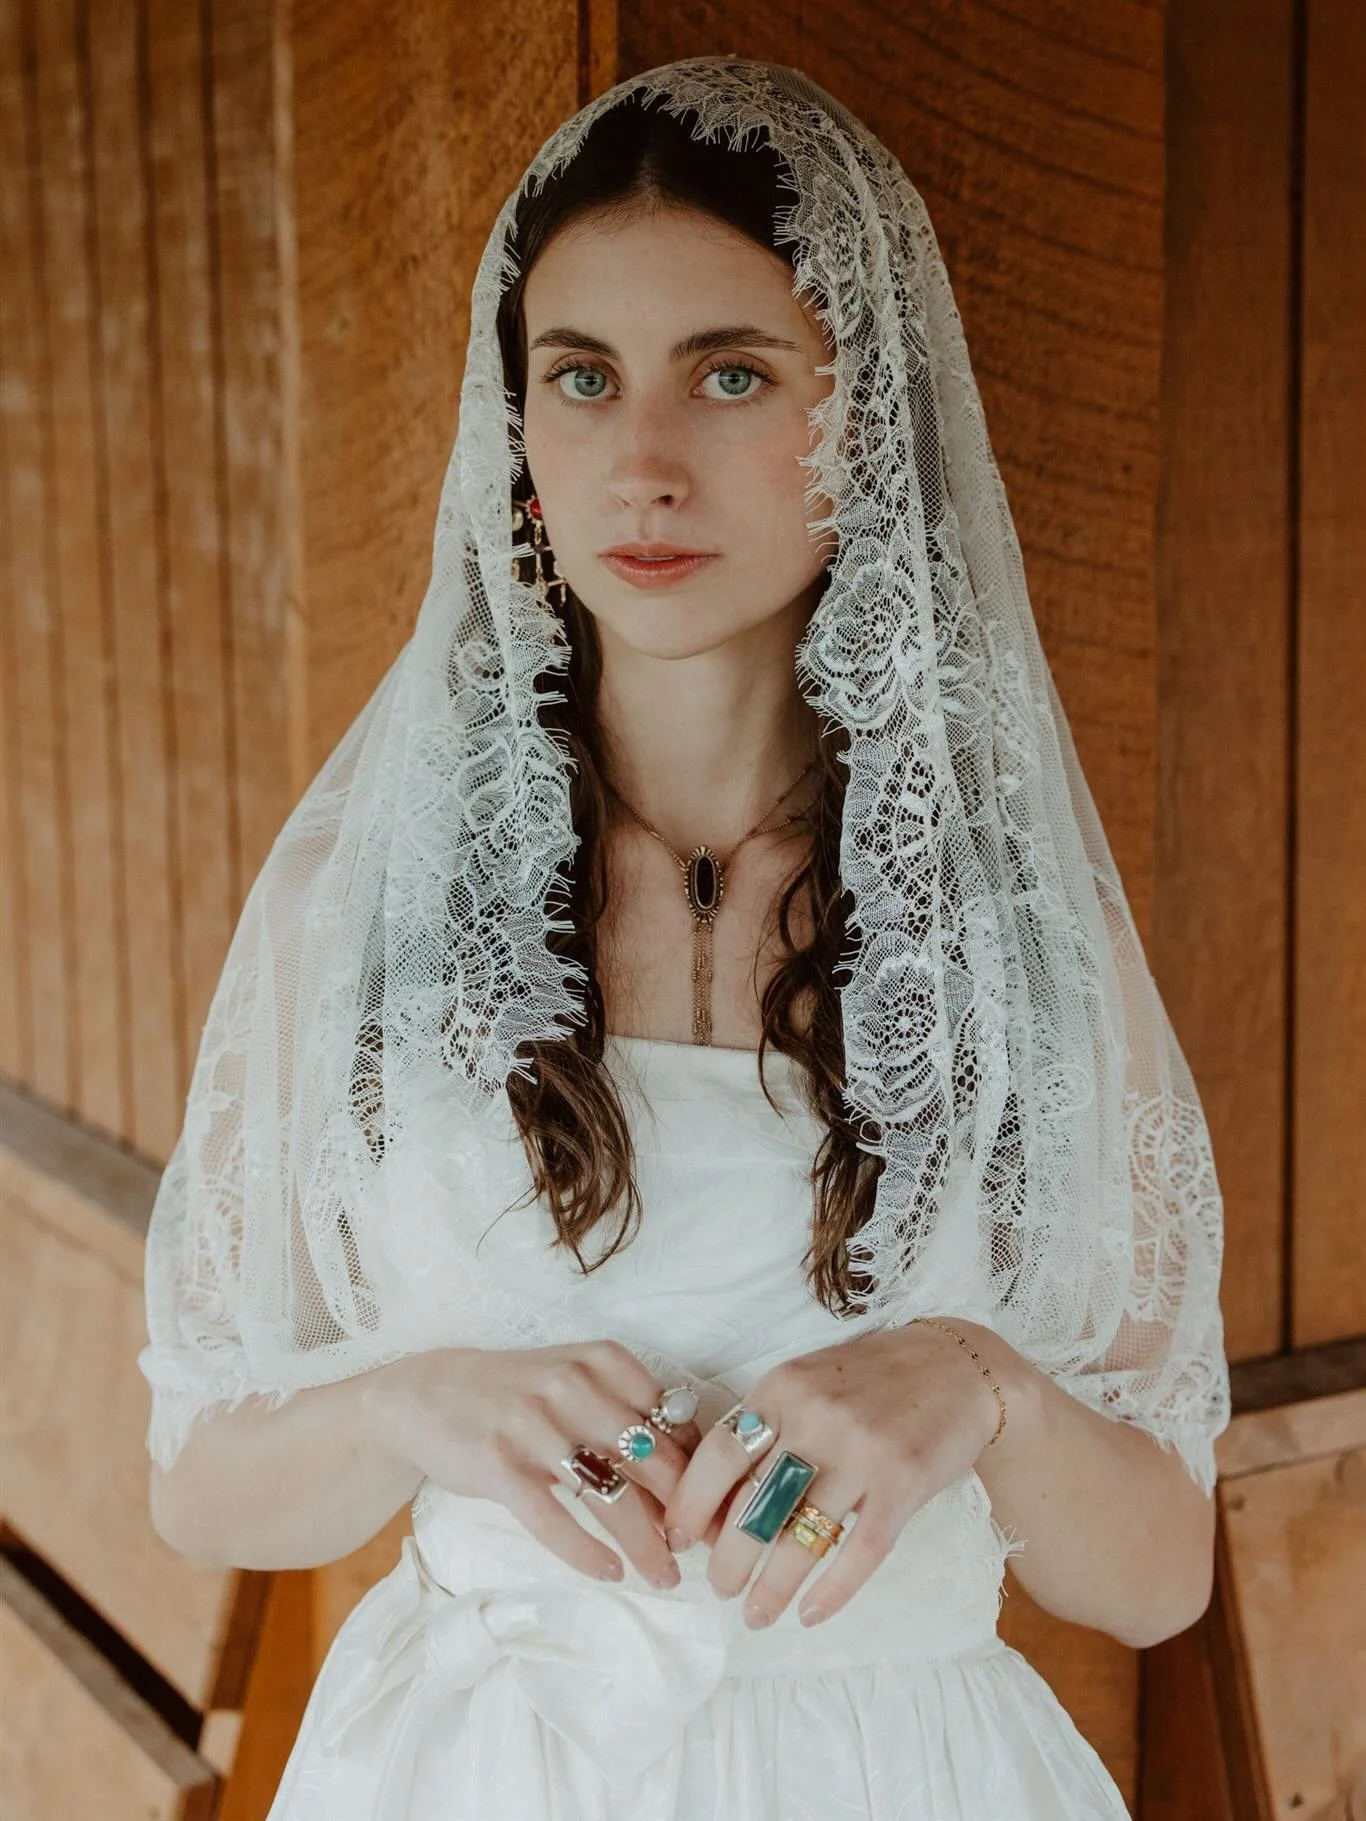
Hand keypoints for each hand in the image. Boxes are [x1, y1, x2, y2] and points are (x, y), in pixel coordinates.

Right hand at [365, 1341, 702, 1587]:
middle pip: (652, 1462)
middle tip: (704, 1552)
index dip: (703, 1471)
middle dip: (685, 1514)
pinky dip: (586, 1552)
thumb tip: (692, 1474)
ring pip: (610, 1495)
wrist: (425, 1393)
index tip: (719, 1510)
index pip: (674, 1421)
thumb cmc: (517, 1394)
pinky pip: (553, 1518)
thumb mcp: (576, 1383)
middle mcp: (572, 1385)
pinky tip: (610, 1572)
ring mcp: (533, 1424)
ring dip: (645, 1544)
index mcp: (603, 1361)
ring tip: (664, 1576)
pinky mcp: (498, 1463)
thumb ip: (628, 1415)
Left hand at [661, 1322, 1006, 1628]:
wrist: (956, 1367)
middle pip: (753, 1505)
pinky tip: (810, 1614)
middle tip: (720, 1588)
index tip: (678, 1542)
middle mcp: (816, 1418)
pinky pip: (859, 1552)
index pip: (718, 1455)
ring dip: (770, 1588)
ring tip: (755, 1614)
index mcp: (781, 1388)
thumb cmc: (870, 1380)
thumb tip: (715, 1503)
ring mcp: (862, 1452)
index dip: (691, 1506)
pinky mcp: (903, 1483)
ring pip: (800, 1538)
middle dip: (728, 1560)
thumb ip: (766, 1429)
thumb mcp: (807, 1384)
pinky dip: (831, 1592)